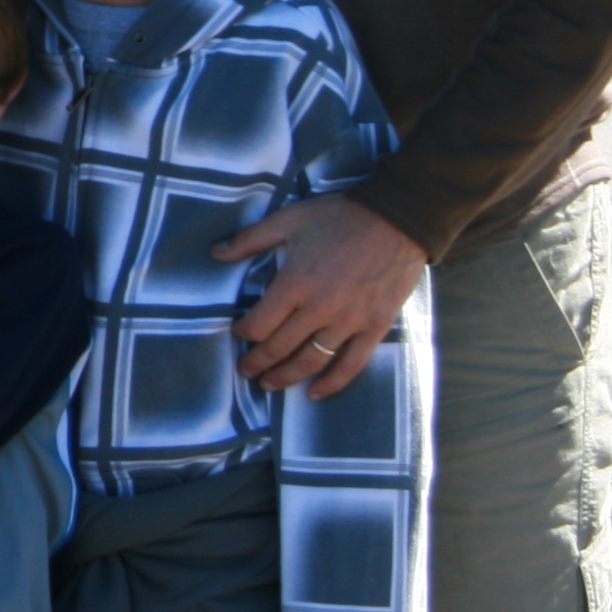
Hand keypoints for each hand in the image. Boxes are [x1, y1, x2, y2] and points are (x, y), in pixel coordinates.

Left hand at [215, 194, 427, 399]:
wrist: (396, 219)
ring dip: (287, 378)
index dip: (243, 333)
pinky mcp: (375, 328)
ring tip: (270, 386)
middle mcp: (319, 309)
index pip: (259, 324)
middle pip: (280, 348)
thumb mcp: (289, 219)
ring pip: (311, 361)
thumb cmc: (340, 216)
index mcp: (295, 284)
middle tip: (246, 372)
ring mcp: (349, 322)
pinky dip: (332, 384)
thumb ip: (250, 239)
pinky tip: (315, 395)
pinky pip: (352, 365)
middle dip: (258, 363)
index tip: (237, 334)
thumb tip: (215, 254)